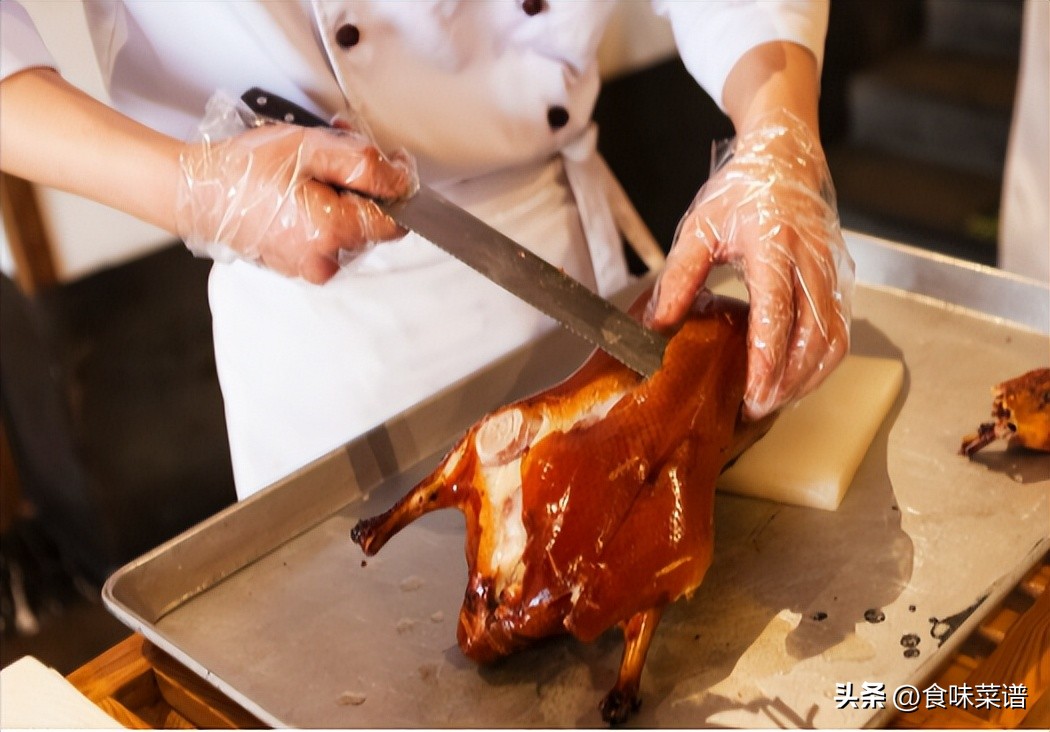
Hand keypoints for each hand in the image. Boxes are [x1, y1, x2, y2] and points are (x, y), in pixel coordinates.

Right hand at [176, 96, 415, 283]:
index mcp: (334, 234)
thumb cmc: (244, 169)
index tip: (390, 161)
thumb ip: (366, 165)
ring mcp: (308, 267)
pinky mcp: (294, 264)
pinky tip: (301, 185)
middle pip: (372, 221)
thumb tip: (403, 181)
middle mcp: (325, 261)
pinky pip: (325, 237)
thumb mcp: (313, 149)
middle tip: (340, 145)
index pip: (397, 221)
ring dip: (343, 193)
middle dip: (364, 182)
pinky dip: (323, 210)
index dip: (398, 186)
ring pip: (349, 228)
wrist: (193, 192)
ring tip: (314, 161)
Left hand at [646, 109, 853, 419]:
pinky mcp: (840, 280)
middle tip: (756, 409)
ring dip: (808, 378)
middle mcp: (811, 260)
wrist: (785, 159)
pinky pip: (840, 331)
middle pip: (812, 336)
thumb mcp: (699, 228)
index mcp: (774, 245)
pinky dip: (822, 363)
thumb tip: (659, 324)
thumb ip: (679, 276)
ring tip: (774, 401)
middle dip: (787, 381)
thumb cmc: (742, 191)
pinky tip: (797, 379)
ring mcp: (831, 271)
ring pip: (833, 339)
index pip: (776, 312)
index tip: (753, 392)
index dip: (767, 358)